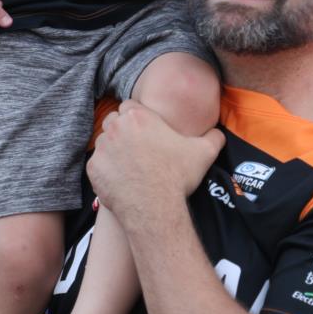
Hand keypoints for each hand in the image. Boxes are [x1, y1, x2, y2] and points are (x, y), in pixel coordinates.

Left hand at [87, 99, 224, 223]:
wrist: (154, 207)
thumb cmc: (177, 177)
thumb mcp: (204, 153)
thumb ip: (214, 138)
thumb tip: (219, 134)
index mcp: (139, 117)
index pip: (129, 106)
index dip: (136, 117)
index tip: (144, 131)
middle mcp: (116, 128)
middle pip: (113, 121)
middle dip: (121, 130)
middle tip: (136, 147)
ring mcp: (102, 148)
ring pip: (103, 141)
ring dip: (112, 148)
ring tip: (128, 164)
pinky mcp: (93, 169)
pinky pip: (97, 164)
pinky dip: (106, 169)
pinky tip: (120, 179)